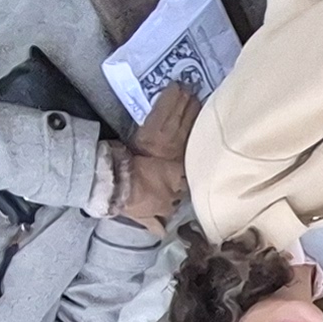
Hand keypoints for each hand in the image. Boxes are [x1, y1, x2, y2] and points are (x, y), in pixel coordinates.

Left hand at [113, 81, 197, 225]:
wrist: (118, 190)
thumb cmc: (133, 202)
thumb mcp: (146, 218)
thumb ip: (156, 224)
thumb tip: (163, 233)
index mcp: (177, 178)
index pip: (190, 158)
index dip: (196, 144)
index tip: (204, 133)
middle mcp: (176, 160)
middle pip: (188, 135)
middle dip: (194, 118)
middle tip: (202, 101)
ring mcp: (164, 145)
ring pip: (178, 123)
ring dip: (185, 106)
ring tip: (192, 90)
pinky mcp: (151, 135)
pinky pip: (162, 116)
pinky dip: (168, 102)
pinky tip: (175, 88)